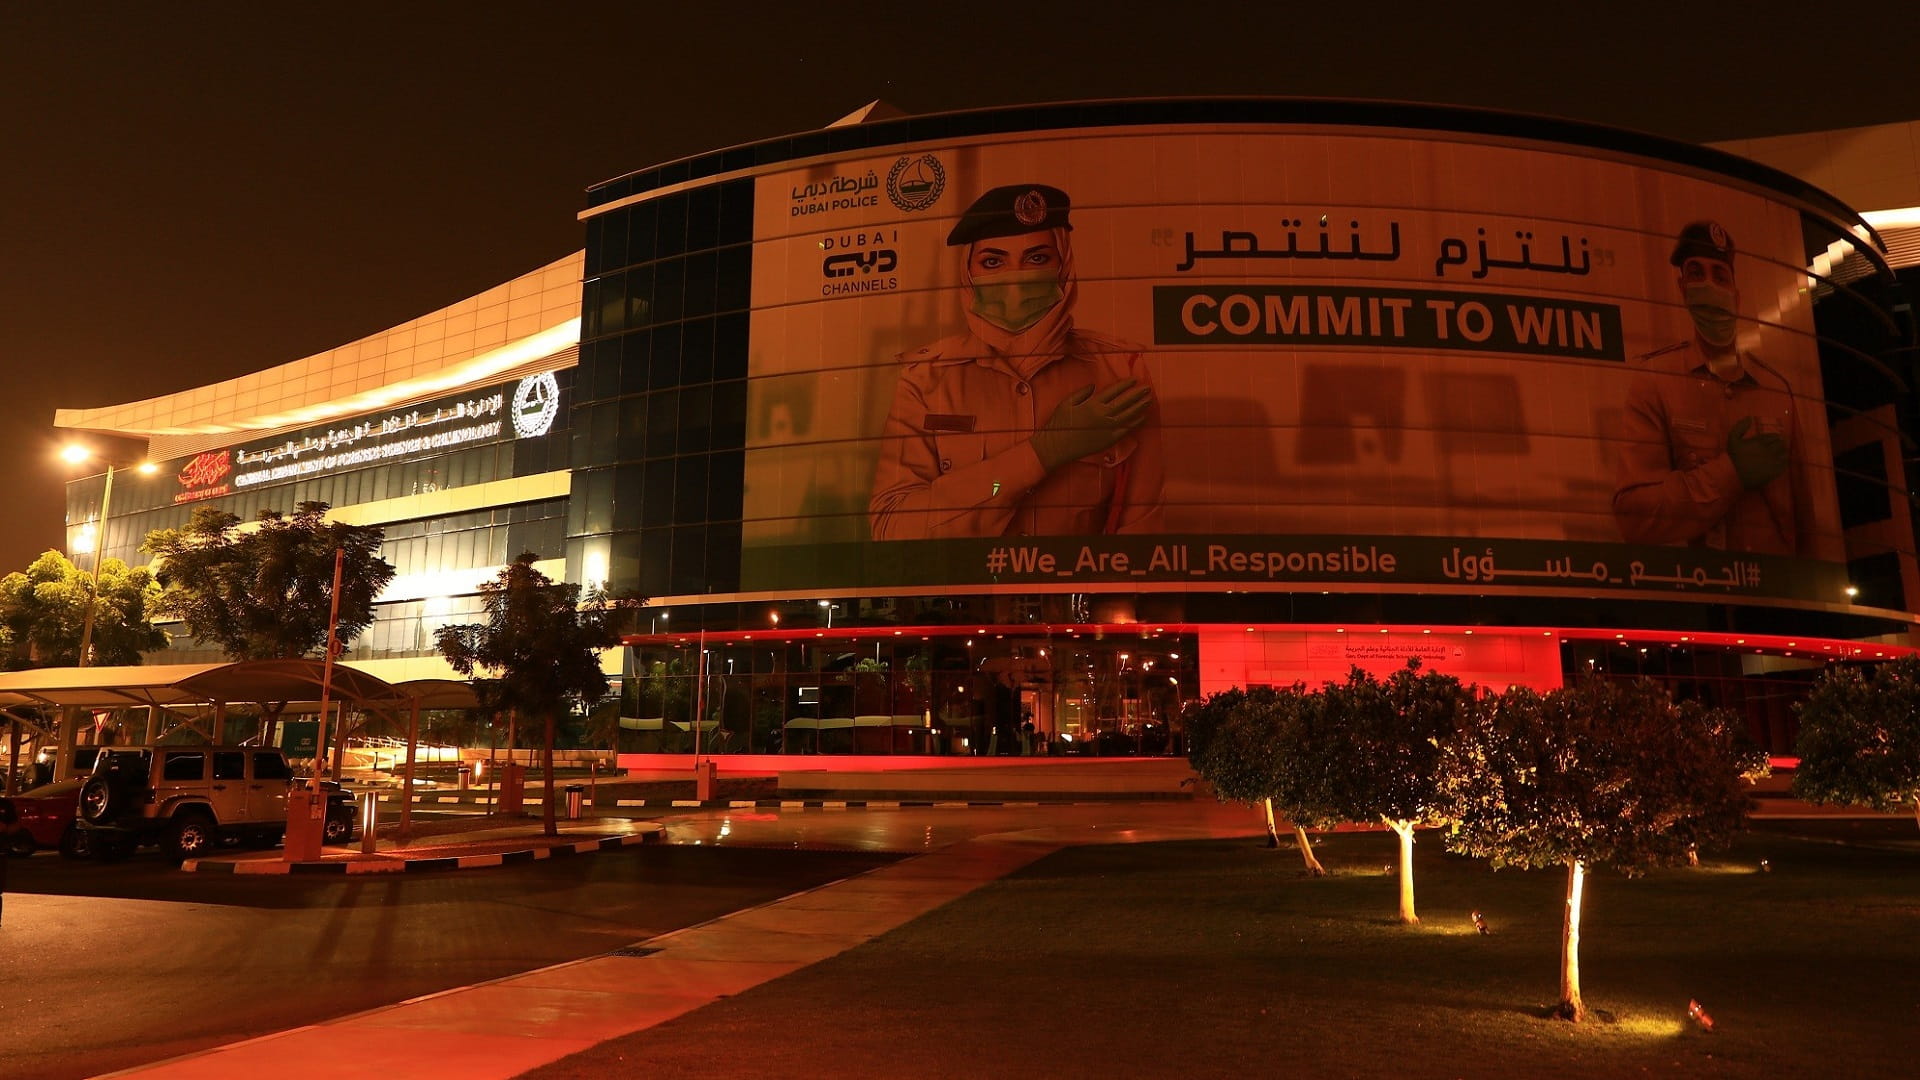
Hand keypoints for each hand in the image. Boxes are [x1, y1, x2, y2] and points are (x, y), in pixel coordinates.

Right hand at [1031, 379, 1152, 470]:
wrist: (1057, 446)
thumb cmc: (1059, 423)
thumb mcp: (1067, 403)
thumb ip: (1081, 393)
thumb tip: (1094, 386)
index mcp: (1092, 404)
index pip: (1113, 392)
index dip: (1125, 385)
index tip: (1134, 380)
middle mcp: (1102, 415)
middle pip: (1124, 403)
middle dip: (1137, 395)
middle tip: (1147, 389)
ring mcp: (1106, 428)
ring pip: (1128, 416)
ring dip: (1139, 407)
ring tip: (1149, 401)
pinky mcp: (1108, 440)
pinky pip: (1125, 430)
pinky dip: (1135, 423)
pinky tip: (1142, 418)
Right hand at [1725, 416, 1787, 489]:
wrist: (1733, 475)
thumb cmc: (1733, 457)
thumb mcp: (1732, 439)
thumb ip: (1740, 427)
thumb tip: (1749, 418)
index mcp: (1760, 441)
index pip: (1774, 436)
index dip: (1775, 437)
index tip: (1774, 439)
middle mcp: (1769, 450)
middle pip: (1781, 444)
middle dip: (1780, 443)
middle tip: (1778, 446)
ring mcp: (1773, 461)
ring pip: (1784, 453)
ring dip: (1783, 452)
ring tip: (1780, 454)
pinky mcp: (1775, 471)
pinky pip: (1784, 464)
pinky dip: (1784, 462)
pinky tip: (1779, 463)